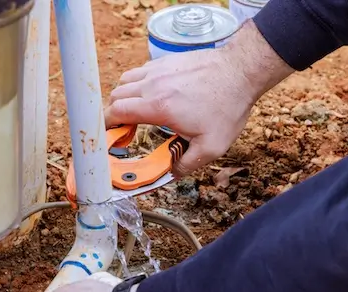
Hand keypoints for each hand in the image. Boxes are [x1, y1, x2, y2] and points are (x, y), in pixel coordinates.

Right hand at [104, 20, 293, 176]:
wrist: (241, 72)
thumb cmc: (228, 107)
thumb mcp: (211, 147)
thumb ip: (186, 164)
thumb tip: (171, 174)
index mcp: (159, 107)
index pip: (116, 112)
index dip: (106, 125)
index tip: (109, 136)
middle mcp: (153, 85)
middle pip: (116, 96)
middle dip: (114, 114)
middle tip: (124, 129)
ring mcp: (158, 70)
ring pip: (125, 81)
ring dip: (124, 98)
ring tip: (136, 112)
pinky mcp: (166, 61)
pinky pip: (140, 72)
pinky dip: (137, 84)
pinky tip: (151, 95)